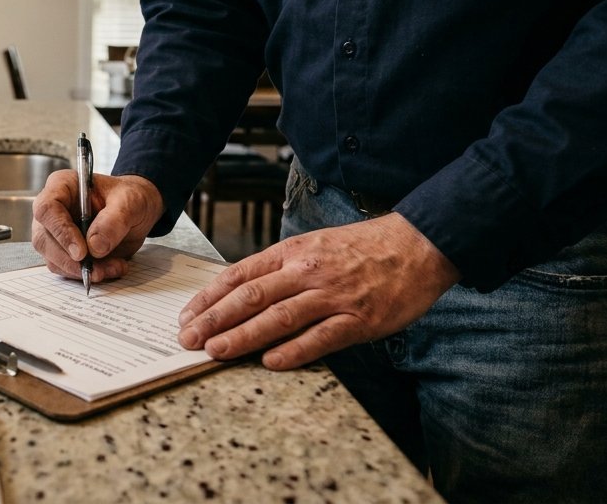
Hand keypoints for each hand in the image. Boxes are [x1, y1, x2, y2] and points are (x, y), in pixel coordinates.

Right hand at [31, 171, 164, 282]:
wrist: (136, 213)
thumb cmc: (129, 198)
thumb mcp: (130, 202)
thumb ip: (114, 220)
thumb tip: (95, 246)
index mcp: (62, 186)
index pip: (47, 209)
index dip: (60, 231)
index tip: (81, 252)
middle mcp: (53, 210)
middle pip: (44, 239)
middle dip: (70, 260)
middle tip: (98, 270)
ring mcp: (55, 233)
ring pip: (53, 259)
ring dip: (81, 270)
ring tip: (113, 267)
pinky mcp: (63, 252)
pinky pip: (66, 269)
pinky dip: (87, 274)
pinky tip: (110, 268)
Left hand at [175, 213, 459, 369]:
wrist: (418, 244)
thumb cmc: (363, 248)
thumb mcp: (314, 246)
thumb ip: (281, 268)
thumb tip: (242, 292)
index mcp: (292, 253)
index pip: (239, 275)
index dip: (210, 298)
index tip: (188, 315)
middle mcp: (306, 272)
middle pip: (251, 296)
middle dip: (214, 319)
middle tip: (188, 339)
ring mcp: (333, 295)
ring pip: (278, 317)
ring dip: (242, 336)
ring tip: (215, 351)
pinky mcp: (359, 319)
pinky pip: (320, 337)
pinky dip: (293, 351)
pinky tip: (270, 362)